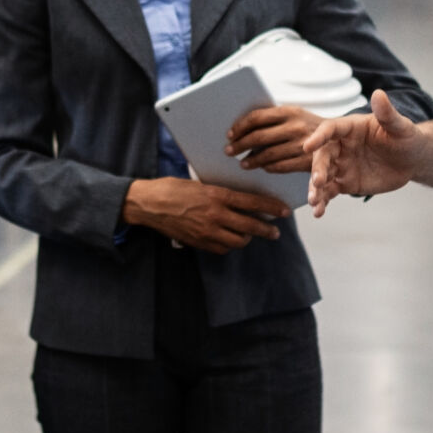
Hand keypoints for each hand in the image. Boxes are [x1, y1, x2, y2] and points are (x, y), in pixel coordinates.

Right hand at [123, 178, 287, 253]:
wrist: (148, 204)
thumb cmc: (172, 189)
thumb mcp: (199, 184)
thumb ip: (220, 194)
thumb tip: (240, 200)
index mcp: (216, 196)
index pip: (252, 202)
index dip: (271, 208)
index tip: (284, 211)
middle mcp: (215, 215)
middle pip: (250, 226)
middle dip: (266, 230)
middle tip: (275, 232)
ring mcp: (207, 231)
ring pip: (238, 241)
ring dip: (247, 238)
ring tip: (250, 234)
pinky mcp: (199, 242)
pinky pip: (222, 248)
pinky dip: (229, 245)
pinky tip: (230, 239)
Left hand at [227, 104, 321, 174]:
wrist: (339, 138)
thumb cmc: (307, 126)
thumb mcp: (294, 115)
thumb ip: (272, 119)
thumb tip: (241, 128)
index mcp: (289, 111)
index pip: (256, 117)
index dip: (240, 127)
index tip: (229, 135)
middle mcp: (295, 126)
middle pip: (258, 137)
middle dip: (240, 145)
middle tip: (229, 151)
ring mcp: (302, 144)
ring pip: (267, 154)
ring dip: (252, 160)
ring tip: (243, 163)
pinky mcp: (307, 161)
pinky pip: (280, 166)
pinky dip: (268, 167)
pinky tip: (262, 167)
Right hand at [304, 89, 420, 215]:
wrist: (413, 159)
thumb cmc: (407, 138)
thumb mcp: (400, 126)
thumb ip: (387, 113)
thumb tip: (379, 94)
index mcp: (350, 128)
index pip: (330, 129)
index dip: (318, 137)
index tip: (307, 145)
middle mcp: (341, 146)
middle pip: (323, 156)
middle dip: (317, 169)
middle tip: (317, 182)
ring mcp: (341, 165)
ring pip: (322, 176)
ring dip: (316, 189)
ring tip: (314, 203)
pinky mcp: (345, 182)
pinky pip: (330, 191)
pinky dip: (323, 201)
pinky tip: (318, 212)